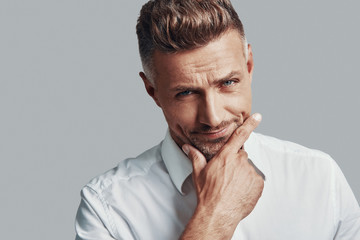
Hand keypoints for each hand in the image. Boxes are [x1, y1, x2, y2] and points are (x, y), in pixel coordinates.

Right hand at [181, 113, 263, 238]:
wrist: (218, 213)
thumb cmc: (207, 193)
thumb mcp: (199, 173)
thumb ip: (195, 156)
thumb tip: (187, 147)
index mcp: (226, 156)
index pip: (239, 135)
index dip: (250, 124)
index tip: (258, 116)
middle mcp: (240, 161)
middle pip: (241, 156)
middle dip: (235, 163)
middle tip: (227, 176)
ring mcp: (250, 173)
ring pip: (248, 169)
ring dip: (242, 174)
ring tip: (232, 186)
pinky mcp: (258, 184)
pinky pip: (255, 180)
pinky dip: (249, 184)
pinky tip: (239, 191)